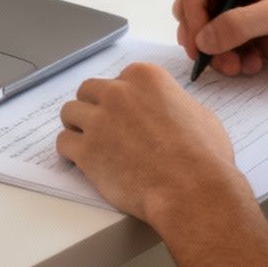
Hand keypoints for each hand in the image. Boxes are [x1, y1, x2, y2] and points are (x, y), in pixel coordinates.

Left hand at [57, 61, 237, 222]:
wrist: (192, 189)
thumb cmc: (204, 156)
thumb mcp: (198, 114)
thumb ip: (172, 103)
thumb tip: (167, 110)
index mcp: (145, 77)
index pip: (118, 79)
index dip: (120, 98)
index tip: (122, 113)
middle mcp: (118, 93)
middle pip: (88, 91)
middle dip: (93, 107)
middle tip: (103, 127)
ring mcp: (98, 121)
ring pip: (69, 113)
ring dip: (77, 126)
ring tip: (89, 143)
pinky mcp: (86, 150)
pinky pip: (63, 143)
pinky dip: (70, 152)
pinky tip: (81, 161)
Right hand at [171, 0, 267, 76]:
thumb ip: (240, 24)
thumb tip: (203, 40)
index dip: (191, 8)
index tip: (199, 40)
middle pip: (194, 5)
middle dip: (201, 35)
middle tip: (211, 60)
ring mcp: (240, 5)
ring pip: (205, 28)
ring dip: (215, 51)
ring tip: (236, 66)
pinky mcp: (248, 28)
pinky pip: (222, 44)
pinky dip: (230, 57)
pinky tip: (252, 64)